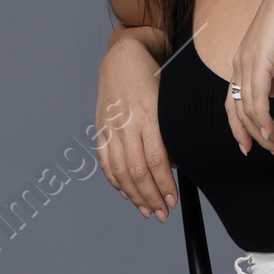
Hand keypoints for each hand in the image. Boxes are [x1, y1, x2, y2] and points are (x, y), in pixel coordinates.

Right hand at [95, 33, 174, 220]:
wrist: (122, 58)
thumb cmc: (153, 79)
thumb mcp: (169, 102)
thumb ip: (171, 134)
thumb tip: (172, 167)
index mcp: (149, 116)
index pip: (157, 160)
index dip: (164, 185)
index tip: (172, 201)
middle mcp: (127, 124)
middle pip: (137, 170)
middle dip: (151, 197)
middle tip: (162, 214)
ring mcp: (111, 128)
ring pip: (119, 170)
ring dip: (133, 195)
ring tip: (146, 210)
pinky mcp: (100, 130)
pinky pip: (105, 162)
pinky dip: (114, 181)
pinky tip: (126, 193)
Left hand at [226, 0, 273, 156]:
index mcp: (241, 65)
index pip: (234, 104)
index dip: (240, 127)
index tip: (251, 145)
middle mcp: (238, 67)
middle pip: (239, 113)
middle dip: (255, 137)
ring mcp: (246, 66)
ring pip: (249, 111)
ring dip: (267, 133)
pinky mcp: (259, 64)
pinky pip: (257, 100)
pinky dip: (263, 120)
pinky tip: (272, 133)